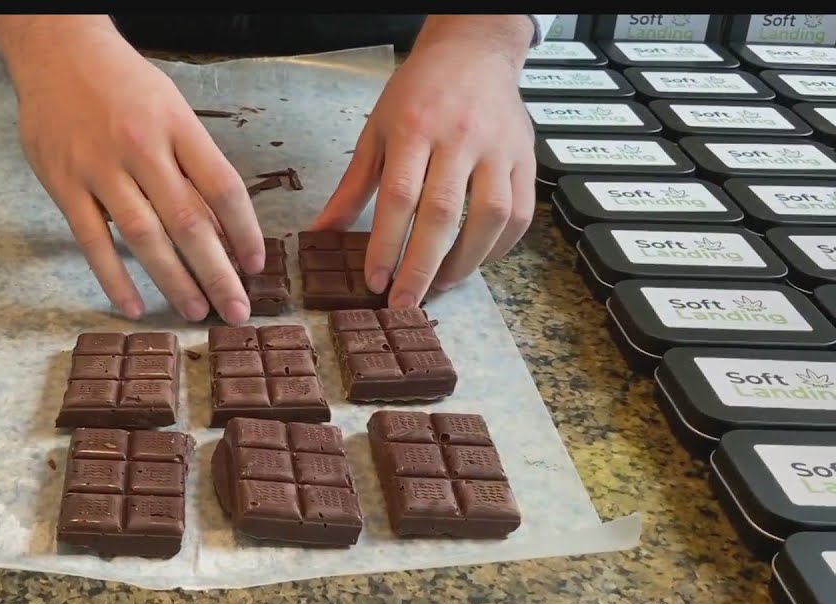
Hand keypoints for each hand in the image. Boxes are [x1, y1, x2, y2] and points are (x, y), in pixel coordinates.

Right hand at [0, 15, 263, 323]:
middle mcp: (141, 147)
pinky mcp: (64, 185)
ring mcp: (100, 168)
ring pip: (144, 237)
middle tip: (236, 311)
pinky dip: (115, 279)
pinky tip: (135, 307)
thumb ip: (191, 162)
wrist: (57, 51)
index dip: (244, 232)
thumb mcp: (169, 107)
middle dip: (218, 273)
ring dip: (174, 282)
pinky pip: (93, 242)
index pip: (222, 187)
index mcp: (176, 126)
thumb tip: (219, 227)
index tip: (256, 266)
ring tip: (195, 312)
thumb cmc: (122, 84)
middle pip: (189, 221)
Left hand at [314, 15, 536, 307]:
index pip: (400, 196)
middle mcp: (460, 139)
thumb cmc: (419, 94)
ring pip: (490, 217)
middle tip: (405, 303)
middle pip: (444, 214)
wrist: (473, 54)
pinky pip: (520, 213)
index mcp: (414, 130)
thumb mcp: (376, 132)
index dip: (387, 244)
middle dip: (422, 266)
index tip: (375, 282)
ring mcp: (498, 149)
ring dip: (465, 261)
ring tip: (440, 285)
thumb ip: (353, 186)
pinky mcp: (526, 159)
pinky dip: (500, 247)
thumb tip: (323, 232)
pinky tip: (477, 261)